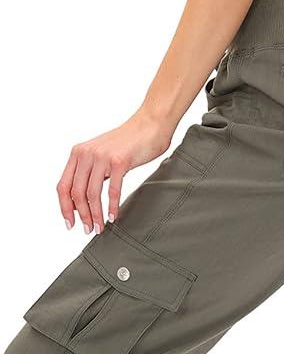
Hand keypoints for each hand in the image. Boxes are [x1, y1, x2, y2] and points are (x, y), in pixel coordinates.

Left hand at [57, 107, 172, 233]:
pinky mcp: (119, 162)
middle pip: (76, 193)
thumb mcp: (100, 154)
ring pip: (92, 194)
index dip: (64, 208)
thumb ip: (89, 172)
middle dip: (81, 215)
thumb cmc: (128, 142)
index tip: (70, 223)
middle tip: (88, 229)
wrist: (150, 124)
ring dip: (95, 215)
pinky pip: (112, 191)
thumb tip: (81, 201)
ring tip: (99, 227)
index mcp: (78, 153)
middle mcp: (86, 154)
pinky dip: (111, 207)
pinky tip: (113, 217)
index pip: (63, 186)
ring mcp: (102, 157)